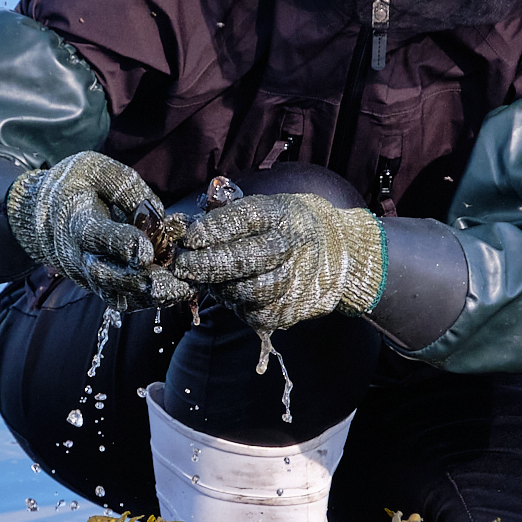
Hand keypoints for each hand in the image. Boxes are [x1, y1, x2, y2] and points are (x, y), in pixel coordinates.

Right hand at [6, 152, 193, 309]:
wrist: (41, 214)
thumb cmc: (74, 185)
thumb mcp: (96, 169)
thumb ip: (126, 187)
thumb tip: (158, 214)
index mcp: (76, 220)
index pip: (95, 235)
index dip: (120, 244)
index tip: (145, 251)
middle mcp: (78, 253)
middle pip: (105, 275)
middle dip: (139, 282)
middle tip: (171, 283)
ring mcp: (87, 274)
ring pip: (115, 295)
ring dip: (149, 298)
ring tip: (181, 291)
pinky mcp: (97, 284)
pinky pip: (121, 299)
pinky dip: (147, 301)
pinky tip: (174, 293)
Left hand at [172, 193, 385, 333]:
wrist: (341, 253)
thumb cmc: (287, 226)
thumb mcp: (267, 208)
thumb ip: (227, 214)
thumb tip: (180, 224)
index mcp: (282, 214)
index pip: (244, 220)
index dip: (213, 230)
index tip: (189, 237)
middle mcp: (291, 248)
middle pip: (244, 260)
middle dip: (206, 264)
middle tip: (182, 265)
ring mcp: (294, 281)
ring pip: (246, 291)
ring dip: (218, 287)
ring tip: (203, 278)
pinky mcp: (291, 310)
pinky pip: (253, 313)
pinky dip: (234, 304)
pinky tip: (227, 291)